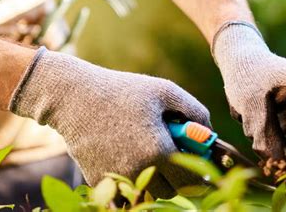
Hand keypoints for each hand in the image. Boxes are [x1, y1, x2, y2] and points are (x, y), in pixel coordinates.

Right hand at [9, 48, 209, 197]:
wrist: (74, 97)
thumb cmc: (123, 90)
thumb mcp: (165, 91)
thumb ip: (194, 111)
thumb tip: (210, 132)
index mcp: (159, 150)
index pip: (190, 180)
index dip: (197, 173)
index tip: (196, 162)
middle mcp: (139, 170)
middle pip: (170, 191)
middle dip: (176, 177)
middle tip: (171, 155)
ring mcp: (117, 178)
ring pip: (148, 194)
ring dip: (155, 181)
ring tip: (149, 154)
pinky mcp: (99, 181)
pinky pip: (125, 192)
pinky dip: (132, 182)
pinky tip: (130, 159)